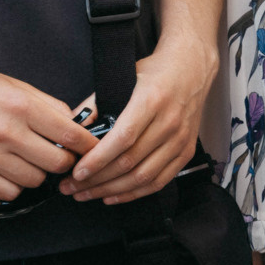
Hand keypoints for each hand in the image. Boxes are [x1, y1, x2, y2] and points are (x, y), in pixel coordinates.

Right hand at [0, 59, 101, 201]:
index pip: (71, 135)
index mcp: (22, 107)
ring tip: (30, 161)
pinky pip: (9, 193)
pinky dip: (15, 185)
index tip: (91, 149)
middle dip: (65, 161)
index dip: (88, 145)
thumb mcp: (16, 85)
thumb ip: (48, 105)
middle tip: (58, 155)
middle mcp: (7, 132)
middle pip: (57, 163)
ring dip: (39, 174)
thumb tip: (76, 124)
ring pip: (35, 181)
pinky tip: (10, 171)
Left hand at [67, 34, 215, 203]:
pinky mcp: (186, 151)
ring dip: (111, 190)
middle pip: (130, 161)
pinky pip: (160, 180)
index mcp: (152, 100)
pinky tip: (113, 195)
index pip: (123, 138)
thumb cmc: (156, 72)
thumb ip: (96, 104)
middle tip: (71, 187)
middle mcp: (170, 122)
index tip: (77, 172)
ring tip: (87, 194)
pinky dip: (135, 193)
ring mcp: (180, 138)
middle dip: (96, 180)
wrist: (192, 68)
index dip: (98, 159)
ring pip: (143, 176)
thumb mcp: (124, 77)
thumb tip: (72, 130)